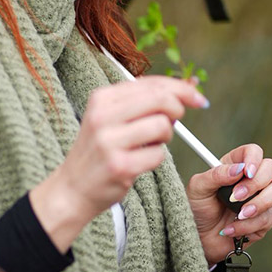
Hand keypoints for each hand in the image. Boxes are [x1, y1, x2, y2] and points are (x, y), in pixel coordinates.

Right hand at [30, 76, 206, 251]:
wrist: (73, 188)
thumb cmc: (99, 150)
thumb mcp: (112, 118)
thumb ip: (145, 102)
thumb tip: (188, 89)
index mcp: (101, 98)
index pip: (151, 84)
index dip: (181, 89)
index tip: (199, 98)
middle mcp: (102, 116)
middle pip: (160, 99)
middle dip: (178, 108)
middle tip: (177, 120)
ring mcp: (109, 141)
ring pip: (162, 126)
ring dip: (165, 137)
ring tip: (149, 144)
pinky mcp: (119, 166)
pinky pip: (158, 155)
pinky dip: (156, 158)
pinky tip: (140, 161)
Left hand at [185, 144, 271, 264]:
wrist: (199, 239)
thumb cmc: (196, 209)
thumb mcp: (198, 188)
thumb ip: (216, 175)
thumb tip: (239, 169)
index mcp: (234, 165)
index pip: (253, 151)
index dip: (254, 158)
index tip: (246, 172)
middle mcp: (250, 179)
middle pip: (271, 167)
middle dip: (256, 183)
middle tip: (236, 197)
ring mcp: (260, 198)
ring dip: (259, 204)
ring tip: (237, 215)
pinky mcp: (264, 219)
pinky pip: (267, 218)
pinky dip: (247, 225)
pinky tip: (230, 230)